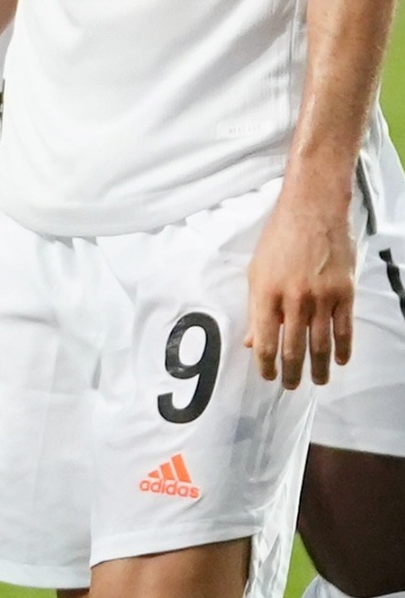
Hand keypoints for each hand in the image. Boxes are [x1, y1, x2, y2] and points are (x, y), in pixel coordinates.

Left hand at [246, 182, 357, 387]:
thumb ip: (256, 310)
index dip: (266, 365)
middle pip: (293, 348)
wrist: (312, 212)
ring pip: (321, 344)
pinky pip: (345, 328)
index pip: (264, 343)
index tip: (267, 377)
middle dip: (291, 372)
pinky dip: (344, 348)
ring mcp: (322, 298)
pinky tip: (341, 360)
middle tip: (290, 386)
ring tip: (318, 380)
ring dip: (319, 367)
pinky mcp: (344, 292)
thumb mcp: (256, 273)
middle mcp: (293, 300)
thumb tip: (252, 341)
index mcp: (266, 296)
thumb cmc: (279, 240)